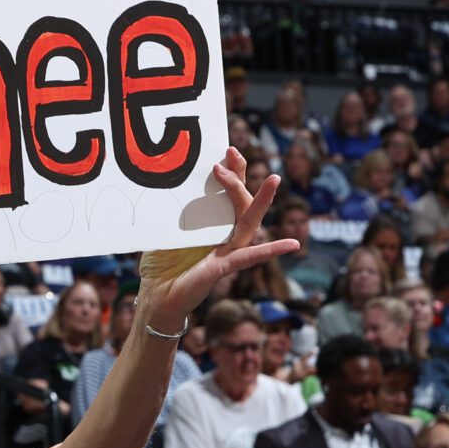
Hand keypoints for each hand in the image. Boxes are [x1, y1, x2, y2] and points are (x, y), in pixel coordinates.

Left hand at [137, 149, 299, 329]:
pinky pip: (250, 257)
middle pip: (240, 201)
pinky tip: (293, 244)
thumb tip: (162, 186)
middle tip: (232, 151)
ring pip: (248, 222)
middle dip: (239, 174)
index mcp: (211, 225)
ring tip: (274, 178)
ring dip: (261, 200)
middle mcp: (223, 235)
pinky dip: (272, 250)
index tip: (224, 149)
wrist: (156, 298)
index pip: (224, 194)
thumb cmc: (160, 267)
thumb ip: (168, 214)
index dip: (228, 171)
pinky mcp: (223, 268)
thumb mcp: (161, 232)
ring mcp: (226, 251)